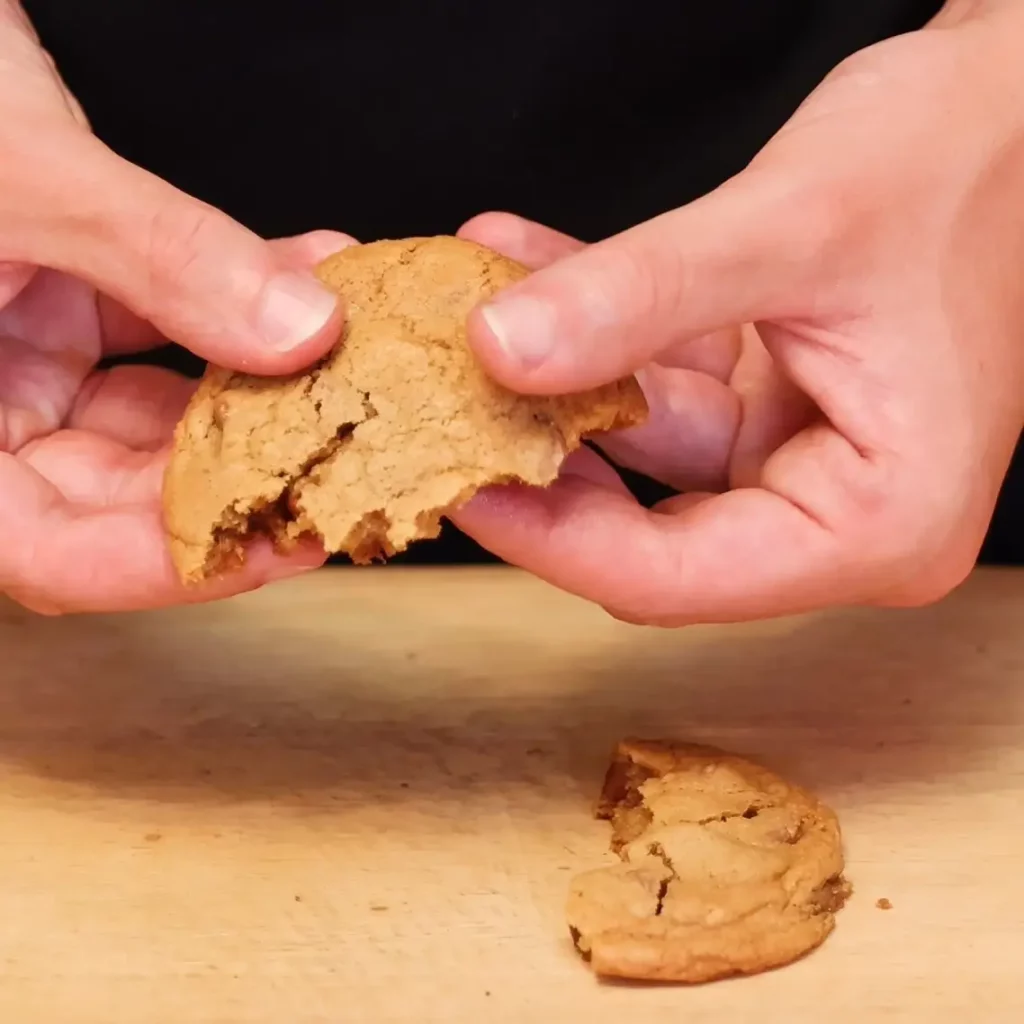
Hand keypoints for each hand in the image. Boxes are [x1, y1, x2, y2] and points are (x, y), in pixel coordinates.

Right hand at [0, 3, 348, 613]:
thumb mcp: (19, 174)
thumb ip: (156, 256)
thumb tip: (297, 329)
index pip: (52, 552)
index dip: (169, 566)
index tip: (285, 542)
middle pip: (120, 491)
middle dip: (243, 471)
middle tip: (345, 456)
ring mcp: (11, 354)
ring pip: (154, 411)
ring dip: (255, 382)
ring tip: (344, 360)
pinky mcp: (50, 299)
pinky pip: (156, 325)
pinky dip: (228, 301)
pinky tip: (304, 270)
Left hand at [455, 1, 1023, 624]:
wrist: (1022, 103)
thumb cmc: (969, 162)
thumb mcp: (792, 228)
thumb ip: (639, 296)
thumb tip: (500, 349)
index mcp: (877, 521)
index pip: (677, 575)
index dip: (551, 539)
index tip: (454, 483)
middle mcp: (837, 509)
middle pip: (647, 527)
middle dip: (537, 458)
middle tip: (435, 412)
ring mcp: (801, 456)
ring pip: (641, 446)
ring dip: (552, 375)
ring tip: (460, 312)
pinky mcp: (773, 403)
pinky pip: (659, 381)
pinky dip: (596, 328)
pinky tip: (519, 265)